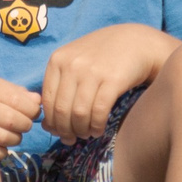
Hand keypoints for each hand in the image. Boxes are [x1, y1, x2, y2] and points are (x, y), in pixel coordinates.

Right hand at [0, 74, 41, 150]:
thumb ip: (10, 91)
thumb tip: (38, 101)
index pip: (20, 99)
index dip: (32, 109)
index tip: (31, 112)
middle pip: (16, 120)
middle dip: (25, 125)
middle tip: (21, 125)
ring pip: (8, 138)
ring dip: (15, 138)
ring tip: (8, 134)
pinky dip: (2, 150)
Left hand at [40, 25, 174, 141]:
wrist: (135, 42)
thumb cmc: (101, 56)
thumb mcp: (74, 62)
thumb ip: (59, 87)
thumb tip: (46, 124)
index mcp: (57, 60)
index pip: (47, 100)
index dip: (52, 122)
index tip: (58, 132)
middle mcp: (72, 65)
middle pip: (62, 110)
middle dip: (65, 130)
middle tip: (71, 139)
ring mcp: (92, 71)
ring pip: (79, 113)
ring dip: (82, 130)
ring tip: (86, 134)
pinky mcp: (113, 80)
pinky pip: (99, 111)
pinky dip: (96, 125)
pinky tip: (98, 130)